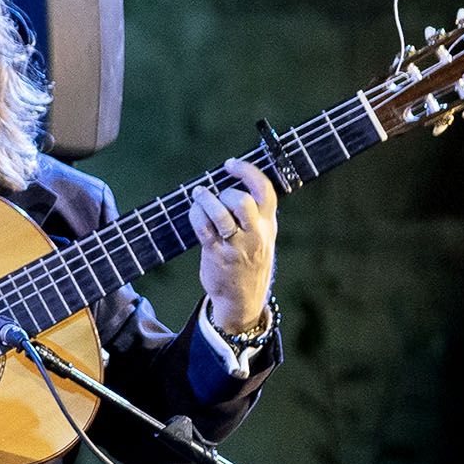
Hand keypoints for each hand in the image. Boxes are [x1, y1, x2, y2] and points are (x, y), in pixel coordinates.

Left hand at [193, 159, 277, 335]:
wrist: (243, 299)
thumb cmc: (250, 261)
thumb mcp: (263, 237)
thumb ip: (256, 214)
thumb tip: (236, 183)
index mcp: (268, 225)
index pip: (265, 191)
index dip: (248, 172)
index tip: (231, 164)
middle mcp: (255, 234)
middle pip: (242, 201)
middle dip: (225, 192)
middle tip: (216, 194)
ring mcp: (236, 246)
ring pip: (220, 214)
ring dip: (205, 200)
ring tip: (198, 195)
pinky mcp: (216, 255)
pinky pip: (203, 228)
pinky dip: (195, 215)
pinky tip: (194, 211)